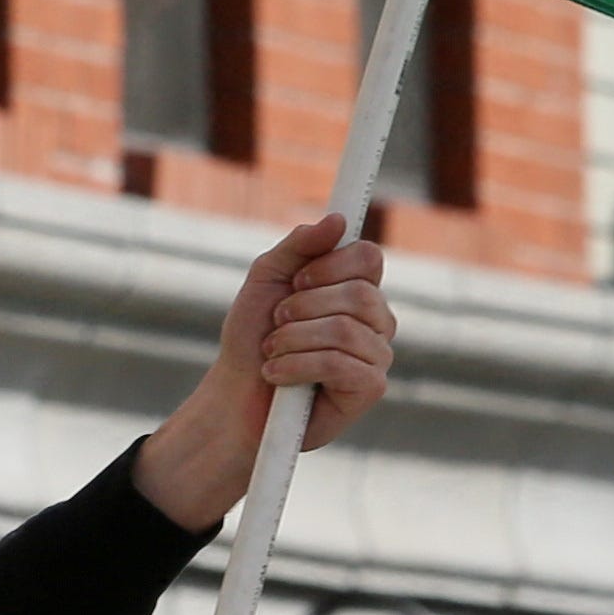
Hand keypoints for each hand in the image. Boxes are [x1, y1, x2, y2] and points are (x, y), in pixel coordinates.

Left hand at [134, 217, 398, 528]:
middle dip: (303, 307)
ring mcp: (377, 354)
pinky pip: (341, 364)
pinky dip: (298, 366)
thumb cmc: (252, 337)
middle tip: (276, 323)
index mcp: (357, 289)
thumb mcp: (267, 279)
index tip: (296, 281)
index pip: (369, 256)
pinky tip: (277, 374)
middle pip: (360, 293)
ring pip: (346, 330)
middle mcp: (376, 320)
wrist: (236, 395)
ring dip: (293, 339)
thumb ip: (300, 246)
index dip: (331, 264)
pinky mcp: (370, 389)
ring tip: (271, 352)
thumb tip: (339, 219)